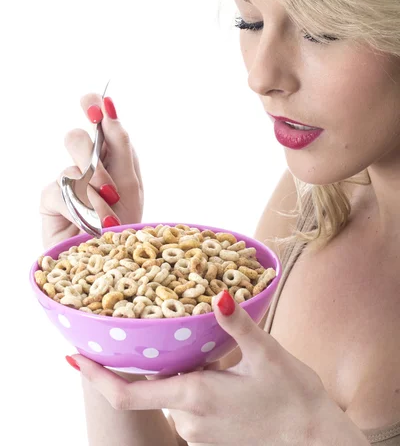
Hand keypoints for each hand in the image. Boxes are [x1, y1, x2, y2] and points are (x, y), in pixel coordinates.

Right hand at [40, 93, 143, 248]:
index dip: (94, 106)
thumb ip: (121, 146)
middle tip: (108, 182)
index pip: (99, 121)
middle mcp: (88, 165)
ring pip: (70, 165)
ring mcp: (68, 182)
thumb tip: (110, 108)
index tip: (97, 103)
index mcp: (112, 157)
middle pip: (78, 138)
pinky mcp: (52, 200)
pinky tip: (90, 223)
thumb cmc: (126, 224)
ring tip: (108, 212)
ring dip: (93, 190)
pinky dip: (78, 207)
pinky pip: (59, 189)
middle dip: (93, 157)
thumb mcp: (131, 184)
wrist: (109, 265)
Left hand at [66, 290, 330, 444]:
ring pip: (176, 394)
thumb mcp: (267, 355)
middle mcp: (189, 419)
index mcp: (195, 396)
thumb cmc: (296, 400)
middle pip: (155, 385)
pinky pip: (192, 407)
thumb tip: (218, 294)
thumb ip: (237, 325)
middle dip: (155, 359)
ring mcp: (200, 434)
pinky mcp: (213, 439)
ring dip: (182, 372)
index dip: (95, 376)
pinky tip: (222, 372)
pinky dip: (195, 386)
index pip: (126, 394)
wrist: (318, 445)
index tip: (72, 357)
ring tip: (204, 347)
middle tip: (157, 327)